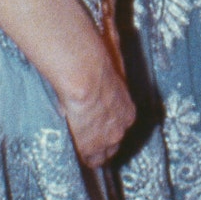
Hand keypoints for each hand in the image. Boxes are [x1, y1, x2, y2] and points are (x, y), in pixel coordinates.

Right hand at [56, 36, 136, 169]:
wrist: (85, 75)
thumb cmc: (95, 66)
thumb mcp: (109, 68)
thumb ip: (106, 71)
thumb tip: (107, 39)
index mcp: (127, 110)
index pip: (120, 126)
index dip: (108, 128)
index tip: (98, 126)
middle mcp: (121, 128)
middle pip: (114, 144)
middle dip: (103, 143)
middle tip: (88, 140)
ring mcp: (106, 140)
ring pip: (102, 155)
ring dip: (92, 152)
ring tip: (79, 149)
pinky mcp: (89, 147)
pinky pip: (88, 160)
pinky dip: (81, 156)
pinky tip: (73, 152)